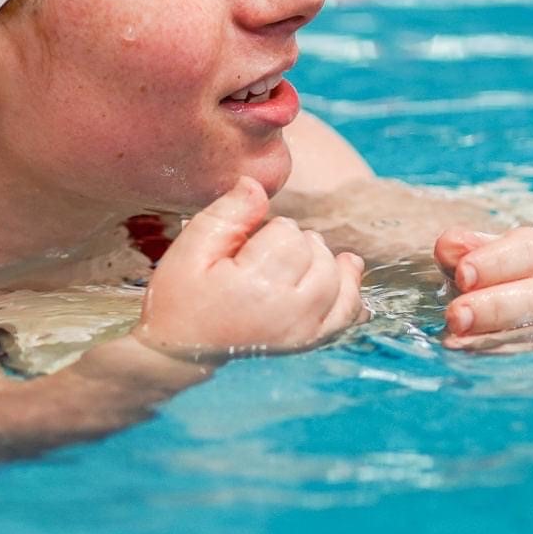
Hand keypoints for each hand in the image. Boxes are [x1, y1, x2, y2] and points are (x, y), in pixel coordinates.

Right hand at [133, 177, 367, 361]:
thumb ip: (227, 214)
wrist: (180, 349)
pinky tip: (347, 270)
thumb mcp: (190, 248)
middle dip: (297, 243)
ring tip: (292, 258)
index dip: (271, 228)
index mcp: (254, 288)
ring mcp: (302, 332)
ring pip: (339, 282)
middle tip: (264, 251)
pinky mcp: (309, 342)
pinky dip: (351, 291)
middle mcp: (287, 314)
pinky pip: (346, 314)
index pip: (290, 236)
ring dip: (323, 261)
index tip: (247, 242)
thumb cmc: (180, 296)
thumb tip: (256, 184)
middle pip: (318, 256)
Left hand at [432, 225, 532, 348]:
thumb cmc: (501, 273)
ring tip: (456, 337)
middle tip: (457, 315)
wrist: (529, 303)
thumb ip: (466, 247)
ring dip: (491, 338)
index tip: (463, 273)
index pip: (531, 252)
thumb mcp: (486, 253)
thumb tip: (448, 246)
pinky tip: (467, 352)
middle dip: (494, 307)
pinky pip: (525, 358)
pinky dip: (494, 356)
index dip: (496, 263)